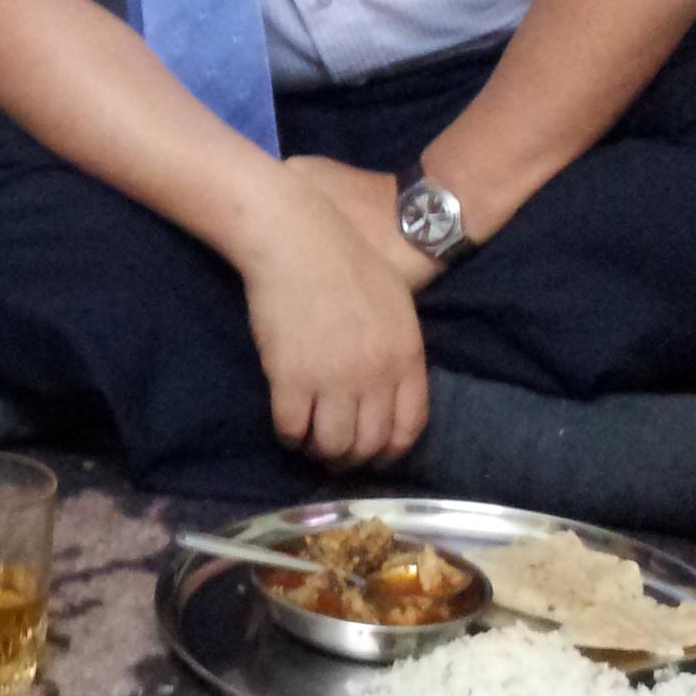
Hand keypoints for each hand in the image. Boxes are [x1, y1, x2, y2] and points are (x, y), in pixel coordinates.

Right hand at [237, 172, 429, 465]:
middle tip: (334, 453)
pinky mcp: (291, 379)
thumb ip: (398, 346)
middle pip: (369, 444)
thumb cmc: (343, 258)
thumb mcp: (394, 301)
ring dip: (319, 451)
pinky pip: (292, 429)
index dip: (390, 450)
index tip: (372, 452)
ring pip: (332, 446)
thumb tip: (391, 386)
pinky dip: (289, 435)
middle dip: (352, 458)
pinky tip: (286, 425)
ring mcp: (333, 379)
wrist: (295, 237)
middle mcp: (375, 375)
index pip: (408, 427)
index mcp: (406, 355)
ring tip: (309, 442)